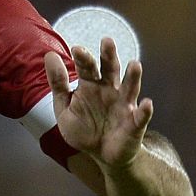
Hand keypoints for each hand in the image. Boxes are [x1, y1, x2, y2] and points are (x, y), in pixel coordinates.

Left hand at [44, 38, 152, 170]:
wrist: (100, 154)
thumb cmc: (83, 127)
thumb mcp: (64, 107)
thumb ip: (58, 83)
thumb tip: (49, 55)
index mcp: (91, 85)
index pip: (87, 67)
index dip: (83, 58)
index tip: (76, 49)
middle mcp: (110, 91)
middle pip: (111, 70)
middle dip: (109, 56)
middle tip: (107, 41)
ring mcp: (124, 105)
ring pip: (130, 88)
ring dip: (133, 77)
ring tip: (134, 65)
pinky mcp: (135, 123)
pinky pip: (141, 117)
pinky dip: (145, 111)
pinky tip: (146, 104)